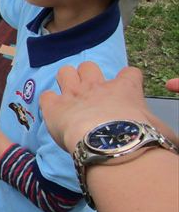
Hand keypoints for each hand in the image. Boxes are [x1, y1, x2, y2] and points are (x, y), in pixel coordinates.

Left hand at [40, 62, 177, 150]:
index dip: (126, 81)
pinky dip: (48, 103)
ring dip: (65, 82)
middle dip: (87, 76)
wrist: (111, 145)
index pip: (129, 74)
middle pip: (89, 66)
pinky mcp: (54, 107)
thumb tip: (165, 139)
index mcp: (126, 89)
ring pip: (65, 72)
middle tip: (88, 95)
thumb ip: (159, 128)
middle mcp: (98, 87)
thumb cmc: (141, 139)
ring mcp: (73, 94)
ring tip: (68, 98)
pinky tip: (53, 113)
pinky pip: (45, 96)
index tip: (124, 94)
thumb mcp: (162, 132)